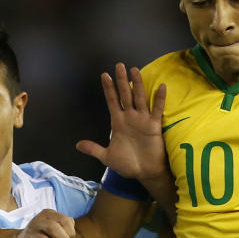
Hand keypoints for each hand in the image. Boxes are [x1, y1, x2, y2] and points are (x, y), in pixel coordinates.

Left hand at [76, 63, 167, 180]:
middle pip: (125, 95)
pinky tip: (161, 86)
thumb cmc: (127, 163)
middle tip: (119, 65)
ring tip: (135, 70)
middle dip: (121, 80)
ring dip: (137, 84)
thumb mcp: (107, 157)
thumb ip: (94, 149)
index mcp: (118, 122)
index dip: (108, 89)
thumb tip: (77, 144)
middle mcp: (130, 117)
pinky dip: (159, 98)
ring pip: (139, 98)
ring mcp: (142, 120)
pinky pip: (157, 109)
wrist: (144, 172)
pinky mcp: (154, 125)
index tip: (104, 75)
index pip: (112, 101)